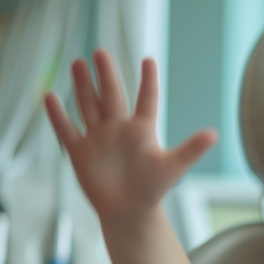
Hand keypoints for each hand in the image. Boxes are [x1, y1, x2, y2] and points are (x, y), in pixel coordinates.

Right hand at [44, 49, 216, 225]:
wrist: (129, 212)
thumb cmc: (152, 190)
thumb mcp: (173, 166)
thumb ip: (191, 149)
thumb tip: (214, 134)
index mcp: (142, 130)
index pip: (146, 99)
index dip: (148, 80)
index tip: (148, 59)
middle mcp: (119, 129)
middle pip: (111, 96)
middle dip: (105, 75)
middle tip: (100, 52)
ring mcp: (98, 139)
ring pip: (88, 106)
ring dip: (83, 86)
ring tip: (78, 63)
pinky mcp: (80, 152)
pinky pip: (66, 130)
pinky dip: (57, 115)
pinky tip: (50, 97)